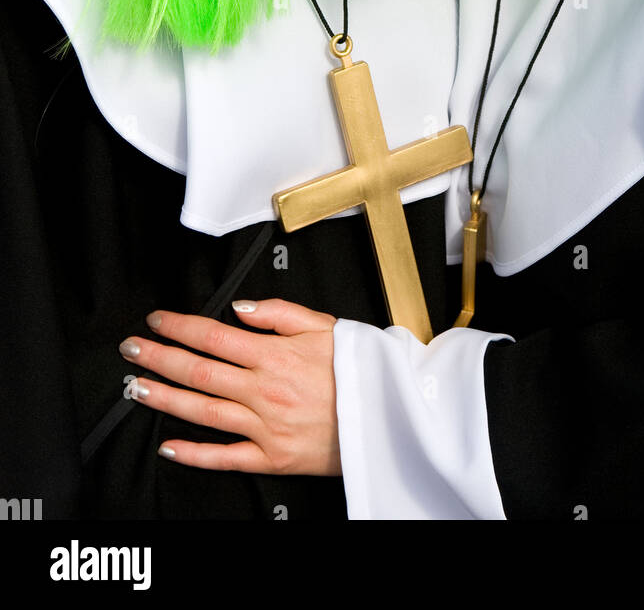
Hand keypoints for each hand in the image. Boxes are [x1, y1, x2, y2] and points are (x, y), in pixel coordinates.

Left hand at [119, 299, 340, 474]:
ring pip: (204, 411)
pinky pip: (225, 456)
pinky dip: (194, 453)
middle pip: (200, 371)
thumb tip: (240, 309)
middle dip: (160, 358)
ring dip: (165, 398)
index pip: (215, 337)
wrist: (388, 417)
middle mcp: (265, 391)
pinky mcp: (272, 458)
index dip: (180, 327)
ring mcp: (266, 427)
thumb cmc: (358, 370)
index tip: (158, 320)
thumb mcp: (325, 326)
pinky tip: (169, 445)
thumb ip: (279, 313)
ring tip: (137, 387)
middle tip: (132, 349)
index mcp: (276, 355)